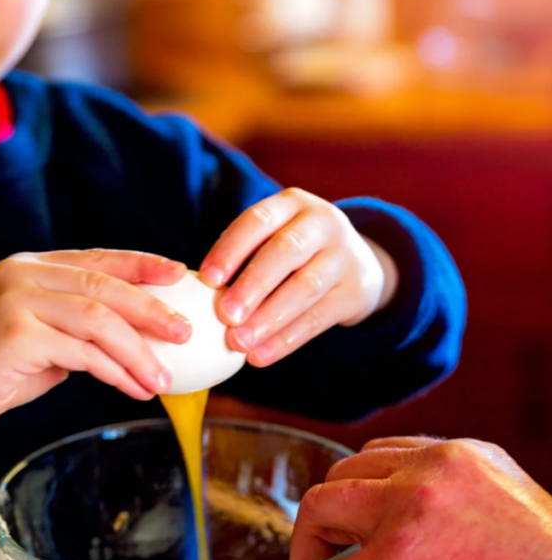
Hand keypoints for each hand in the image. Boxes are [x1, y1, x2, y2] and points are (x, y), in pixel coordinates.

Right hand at [0, 249, 189, 435]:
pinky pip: (82, 352)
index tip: (180, 275)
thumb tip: (140, 335)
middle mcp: (22, 275)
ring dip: (139, 351)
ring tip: (163, 378)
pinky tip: (134, 388)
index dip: (142, 265)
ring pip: (99, 319)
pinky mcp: (14, 335)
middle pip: (105, 286)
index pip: (98, 259)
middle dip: (153, 310)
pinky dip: (115, 371)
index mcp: (30, 267)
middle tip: (186, 332)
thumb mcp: (42, 339)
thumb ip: (79, 328)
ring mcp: (15, 301)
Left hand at [198, 188, 398, 365]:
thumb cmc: (294, 255)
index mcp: (292, 204)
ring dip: (269, 318)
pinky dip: (287, 339)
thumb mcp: (274, 239)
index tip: (207, 280)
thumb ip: (243, 259)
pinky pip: (319, 318)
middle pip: (286, 251)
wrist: (359, 264)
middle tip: (225, 316)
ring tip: (239, 343)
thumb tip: (199, 297)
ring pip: (306, 287)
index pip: (258, 220)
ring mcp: (344, 256)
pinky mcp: (355, 291)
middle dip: (252, 285)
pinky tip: (261, 356)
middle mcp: (322, 223)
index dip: (231, 249)